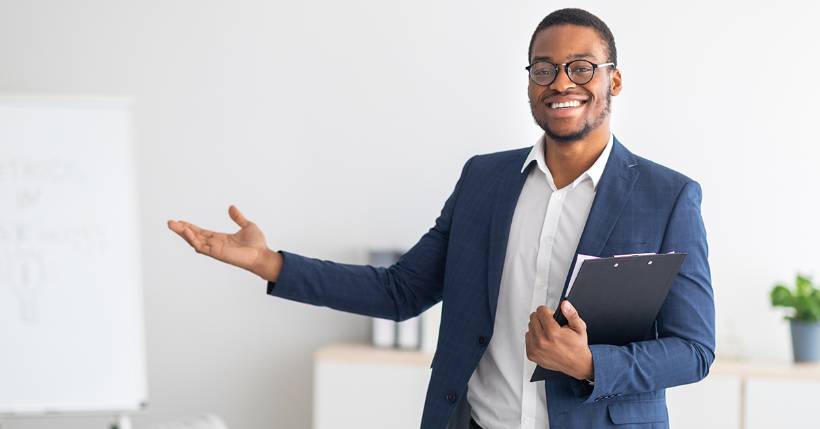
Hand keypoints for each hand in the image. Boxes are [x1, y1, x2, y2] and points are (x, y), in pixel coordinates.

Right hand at [167, 205, 282, 281]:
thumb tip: (231, 207)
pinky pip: (201, 247)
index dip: (191, 227)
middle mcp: (215, 244)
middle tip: (170, 223)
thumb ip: (238, 218)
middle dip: (182, 230)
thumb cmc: (257, 244)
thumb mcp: (247, 225)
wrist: (263, 254)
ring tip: (173, 225)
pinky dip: (193, 239)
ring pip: (194, 241)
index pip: (202, 232)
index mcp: (221, 239)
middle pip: (194, 236)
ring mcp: (215, 249)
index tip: (180, 222)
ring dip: (183, 234)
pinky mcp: (217, 253)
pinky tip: (186, 231)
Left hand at [525, 300, 593, 379]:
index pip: (541, 311)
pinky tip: (544, 340)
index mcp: (553, 333)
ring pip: (530, 327)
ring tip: (549, 333)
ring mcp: (535, 349)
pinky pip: (527, 338)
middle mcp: (542, 341)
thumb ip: (571, 314)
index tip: (552, 315)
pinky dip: (534, 337)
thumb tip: (564, 304)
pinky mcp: (531, 354)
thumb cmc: (578, 346)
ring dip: (537, 327)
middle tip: (551, 324)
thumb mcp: (579, 328)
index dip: (548, 311)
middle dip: (542, 318)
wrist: (577, 365)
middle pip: (533, 317)